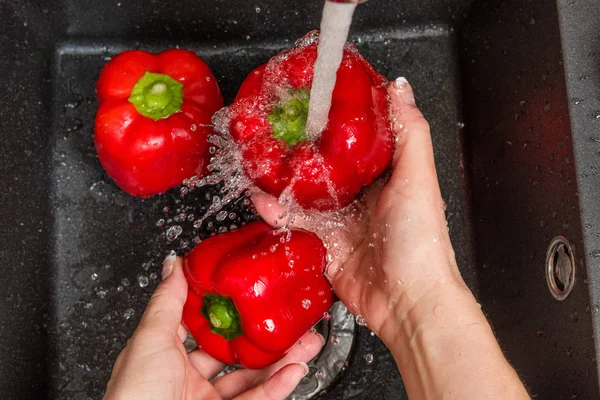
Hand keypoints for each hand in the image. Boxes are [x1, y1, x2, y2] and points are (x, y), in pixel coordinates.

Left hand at [104, 255, 323, 399]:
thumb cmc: (134, 396)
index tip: (251, 295)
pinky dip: (279, 386)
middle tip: (288, 322)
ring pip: (252, 377)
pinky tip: (294, 371)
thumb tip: (174, 264)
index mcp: (166, 355)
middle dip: (265, 337)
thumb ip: (168, 301)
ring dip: (282, 360)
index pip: (203, 327)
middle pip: (235, 353)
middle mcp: (187, 377)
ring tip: (305, 343)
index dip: (229, 311)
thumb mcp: (150, 338)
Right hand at [252, 78, 466, 343]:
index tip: (311, 102)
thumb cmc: (421, 241)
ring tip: (259, 165)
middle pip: (321, 166)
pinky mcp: (322, 245)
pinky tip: (262, 201)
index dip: (333, 121)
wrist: (408, 300)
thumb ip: (409, 131)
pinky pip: (292, 223)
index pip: (354, 141)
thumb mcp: (418, 177)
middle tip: (273, 132)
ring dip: (279, 180)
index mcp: (383, 177)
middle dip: (297, 150)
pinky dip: (275, 212)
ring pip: (301, 194)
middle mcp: (359, 197)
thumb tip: (399, 87)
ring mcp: (338, 221)